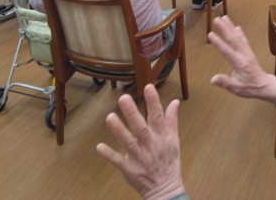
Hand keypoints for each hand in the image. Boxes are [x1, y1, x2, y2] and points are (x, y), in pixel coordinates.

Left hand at [96, 85, 185, 199]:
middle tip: (123, 98)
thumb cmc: (169, 162)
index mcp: (162, 137)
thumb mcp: (174, 140)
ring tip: (110, 117)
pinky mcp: (130, 170)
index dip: (153, 102)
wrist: (165, 189)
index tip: (148, 87)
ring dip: (119, 130)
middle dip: (132, 113)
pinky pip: (118, 161)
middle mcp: (150, 145)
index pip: (158, 117)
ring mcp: (139, 158)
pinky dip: (109, 154)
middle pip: (141, 128)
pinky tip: (100, 146)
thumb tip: (175, 102)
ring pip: (128, 142)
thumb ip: (172, 120)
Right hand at [209, 16, 275, 102]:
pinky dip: (240, 33)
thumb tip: (212, 79)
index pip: (227, 52)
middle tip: (216, 20)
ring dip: (231, 27)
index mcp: (240, 64)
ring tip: (224, 18)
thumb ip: (225, 83)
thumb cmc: (250, 88)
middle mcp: (244, 55)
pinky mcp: (249, 52)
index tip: (210, 34)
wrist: (265, 86)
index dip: (218, 43)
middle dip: (224, 29)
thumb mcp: (237, 89)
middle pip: (233, 40)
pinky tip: (236, 27)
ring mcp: (247, 53)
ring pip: (238, 37)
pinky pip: (244, 40)